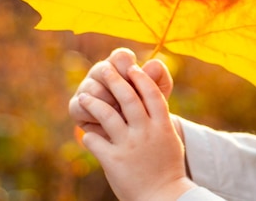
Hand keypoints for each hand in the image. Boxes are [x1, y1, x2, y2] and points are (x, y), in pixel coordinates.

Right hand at [68, 48, 173, 137]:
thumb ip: (158, 78)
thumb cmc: (147, 109)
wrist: (137, 138)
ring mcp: (87, 88)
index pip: (120, 56)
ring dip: (109, 103)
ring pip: (92, 89)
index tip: (136, 82)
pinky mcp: (77, 106)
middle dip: (119, 88)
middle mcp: (101, 72)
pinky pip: (80, 106)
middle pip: (103, 70)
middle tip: (129, 102)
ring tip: (122, 115)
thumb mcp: (158, 94)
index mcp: (121, 64)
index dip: (129, 68)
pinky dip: (95, 115)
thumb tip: (152, 64)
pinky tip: (107, 124)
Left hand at [78, 64, 195, 200]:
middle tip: (104, 68)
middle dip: (115, 80)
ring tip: (84, 96)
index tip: (132, 68)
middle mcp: (146, 131)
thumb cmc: (168, 169)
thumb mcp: (170, 140)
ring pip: (107, 115)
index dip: (141, 78)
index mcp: (162, 125)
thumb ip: (161, 121)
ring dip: (93, 103)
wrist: (164, 196)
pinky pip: (95, 140)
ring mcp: (129, 145)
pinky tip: (86, 132)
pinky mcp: (114, 160)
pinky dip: (89, 134)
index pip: (151, 93)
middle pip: (129, 97)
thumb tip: (153, 104)